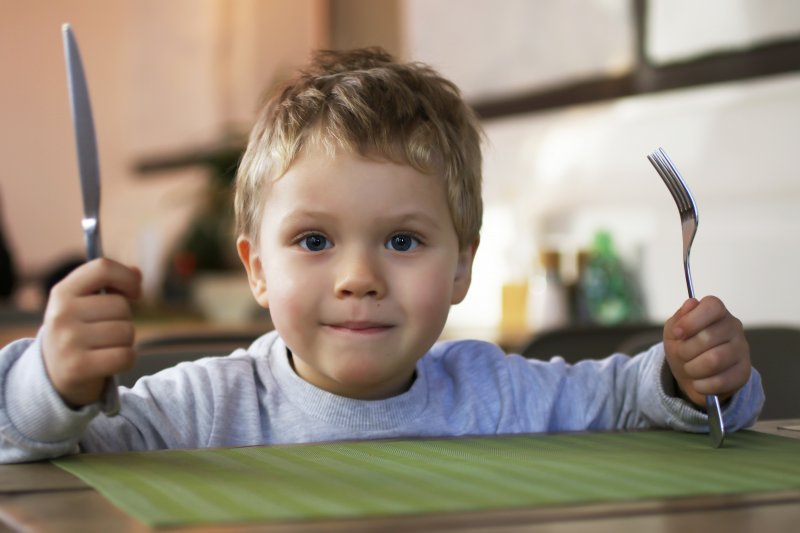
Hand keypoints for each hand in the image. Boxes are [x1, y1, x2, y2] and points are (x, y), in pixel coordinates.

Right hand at [41, 258, 141, 407]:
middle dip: (124, 319)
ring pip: (126, 331)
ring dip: (125, 341)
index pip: (102, 268)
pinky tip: (111, 362)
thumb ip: (110, 285)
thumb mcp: (85, 305)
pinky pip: (125, 356)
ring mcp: (67, 341)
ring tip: (105, 347)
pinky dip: (127, 360)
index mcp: (62, 292)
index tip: (134, 293)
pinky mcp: (78, 367)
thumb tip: (137, 273)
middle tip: (106, 332)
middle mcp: (61, 314)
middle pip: (121, 306)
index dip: (127, 278)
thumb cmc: (79, 333)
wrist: (53, 377)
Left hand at [663, 296, 750, 407]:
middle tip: (681, 355)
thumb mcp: (674, 330)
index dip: (691, 321)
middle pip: (708, 337)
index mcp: (716, 311)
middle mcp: (734, 327)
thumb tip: (691, 303)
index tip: (677, 333)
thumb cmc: (684, 346)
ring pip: (714, 360)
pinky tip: (698, 382)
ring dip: (693, 368)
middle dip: (685, 350)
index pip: (712, 306)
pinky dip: (701, 385)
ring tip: (689, 368)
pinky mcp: (744, 373)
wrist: (692, 373)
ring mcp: (742, 350)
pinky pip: (720, 381)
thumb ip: (680, 318)